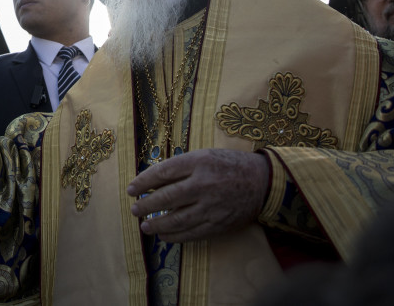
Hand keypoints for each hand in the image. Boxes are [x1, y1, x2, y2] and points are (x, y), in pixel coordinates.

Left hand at [127, 149, 269, 241]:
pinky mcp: (218, 223)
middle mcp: (204, 184)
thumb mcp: (205, 156)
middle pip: (167, 197)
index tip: (131, 189)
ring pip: (177, 219)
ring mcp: (211, 206)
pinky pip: (192, 233)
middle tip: (134, 210)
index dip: (144, 182)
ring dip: (157, 224)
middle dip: (146, 205)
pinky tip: (164, 236)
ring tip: (145, 226)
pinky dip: (175, 236)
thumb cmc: (229, 165)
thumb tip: (153, 181)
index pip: (163, 173)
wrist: (262, 181)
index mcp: (199, 162)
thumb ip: (181, 167)